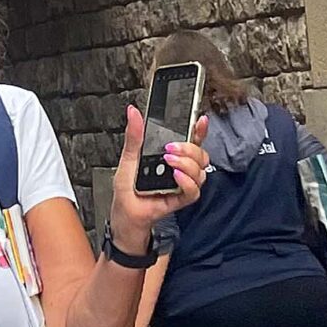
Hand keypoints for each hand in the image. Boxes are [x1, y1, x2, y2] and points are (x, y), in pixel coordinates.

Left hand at [107, 104, 208, 252]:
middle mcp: (180, 168)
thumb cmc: (128, 188)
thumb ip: (135, 136)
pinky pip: (194, 190)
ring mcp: (182, 183)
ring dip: (187, 164)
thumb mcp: (128, 158)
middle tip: (171, 148)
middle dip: (190, 148)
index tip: (201, 120)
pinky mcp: (181, 199)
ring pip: (200, 171)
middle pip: (199, 154)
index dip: (199, 130)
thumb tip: (133, 112)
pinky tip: (175, 176)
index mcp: (169, 155)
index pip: (191, 140)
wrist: (125, 213)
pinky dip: (187, 182)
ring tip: (169, 162)